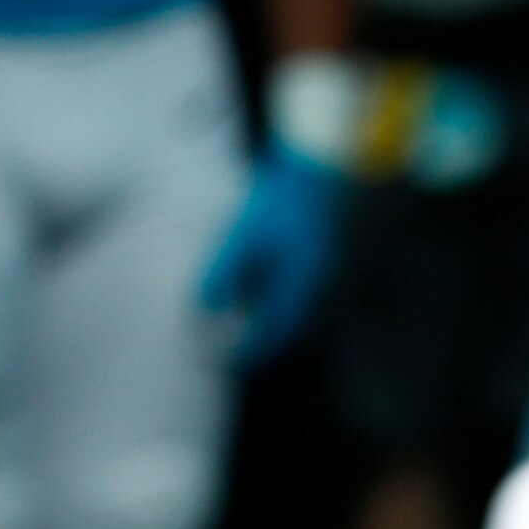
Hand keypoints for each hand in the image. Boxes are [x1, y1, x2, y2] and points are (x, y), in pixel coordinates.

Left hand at [198, 145, 345, 365]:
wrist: (316, 166)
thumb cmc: (278, 199)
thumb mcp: (243, 234)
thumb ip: (224, 272)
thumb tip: (205, 307)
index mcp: (299, 280)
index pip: (276, 328)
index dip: (253, 348)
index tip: (230, 361)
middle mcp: (317, 280)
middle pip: (293, 324)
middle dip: (268, 341)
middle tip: (241, 353)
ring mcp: (324, 266)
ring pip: (300, 308)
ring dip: (277, 322)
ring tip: (251, 328)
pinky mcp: (322, 253)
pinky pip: (303, 290)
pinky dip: (284, 302)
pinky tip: (266, 293)